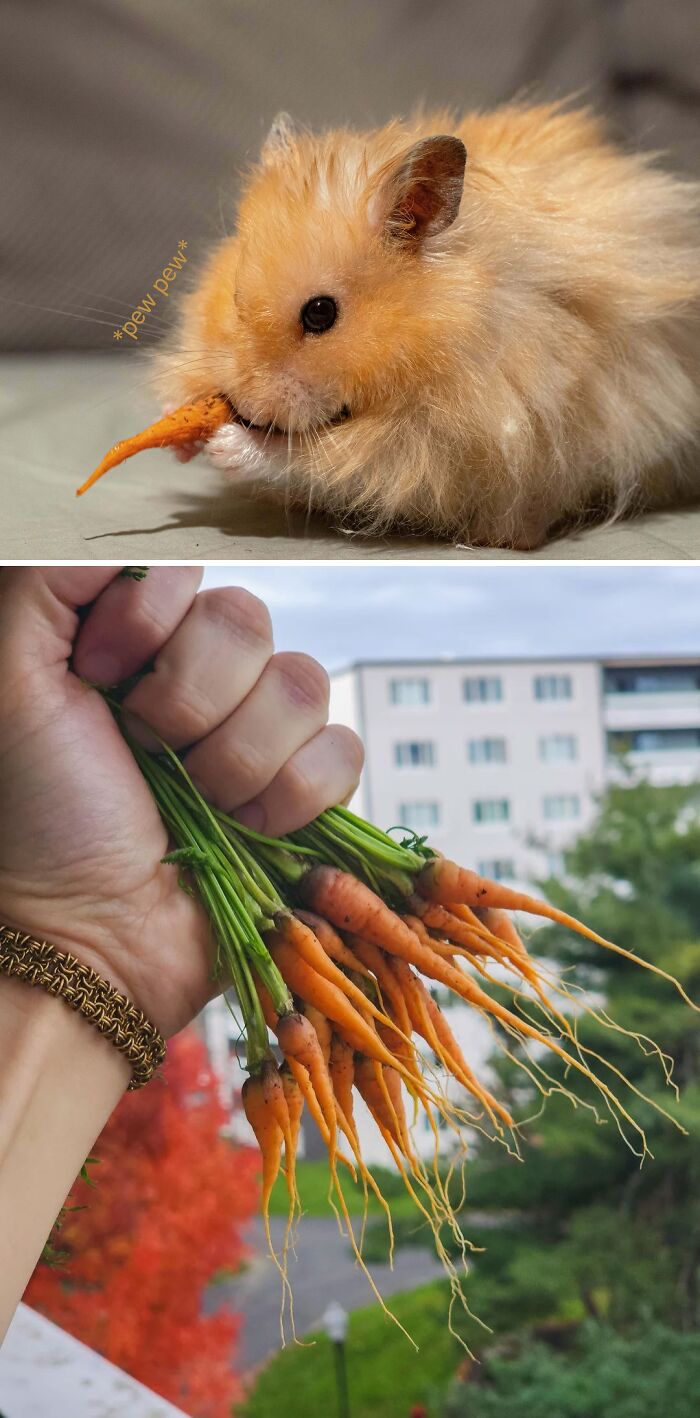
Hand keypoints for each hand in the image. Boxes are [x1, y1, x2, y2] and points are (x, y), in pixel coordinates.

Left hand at [0, 569, 362, 1036]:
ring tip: (195, 804)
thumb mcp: (11, 685)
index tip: (98, 680)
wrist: (90, 944)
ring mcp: (257, 735)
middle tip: (145, 756)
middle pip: (248, 622)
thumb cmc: (39, 819)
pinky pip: (343, 749)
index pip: (186, 574)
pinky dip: (292, 796)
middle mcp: (198, 679)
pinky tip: (247, 828)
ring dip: (237, 758)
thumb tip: (106, 534)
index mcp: (131, 645)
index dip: (149, 624)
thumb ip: (45, 585)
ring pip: (303, 682)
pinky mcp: (305, 792)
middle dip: (189, 703)